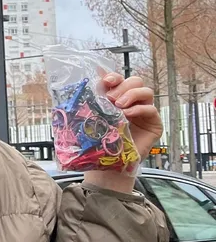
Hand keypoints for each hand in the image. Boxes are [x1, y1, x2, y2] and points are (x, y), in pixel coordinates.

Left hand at [84, 73, 161, 192]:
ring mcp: (145, 112)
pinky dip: (139, 109)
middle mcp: (133, 102)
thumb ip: (92, 99)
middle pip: (135, 81)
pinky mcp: (154, 124)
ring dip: (131, 95)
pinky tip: (127, 115)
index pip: (120, 79)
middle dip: (122, 86)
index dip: (114, 76)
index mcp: (118, 97)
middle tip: (110, 98)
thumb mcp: (92, 117)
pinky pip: (151, 109)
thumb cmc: (99, 141)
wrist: (107, 165)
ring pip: (146, 92)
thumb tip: (87, 77)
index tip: (105, 81)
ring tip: (118, 106)